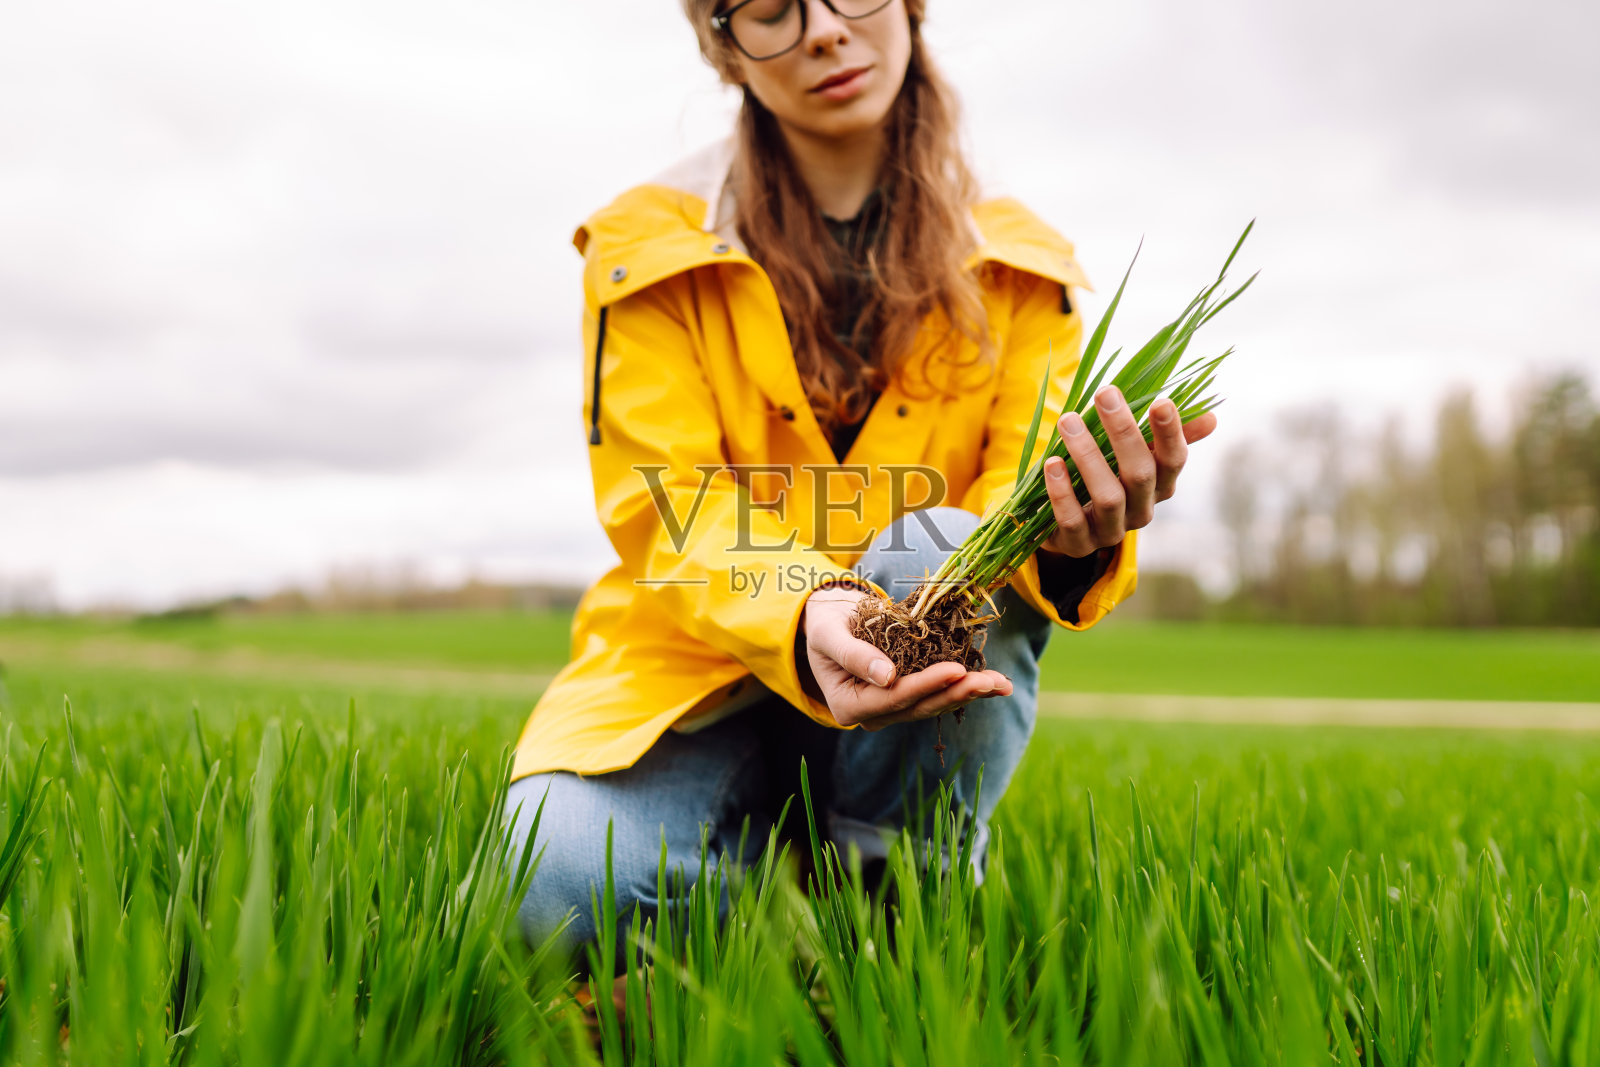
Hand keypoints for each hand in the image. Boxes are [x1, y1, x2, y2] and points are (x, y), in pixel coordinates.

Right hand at [800, 585, 1011, 730]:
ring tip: (1001, 683)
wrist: (829, 621)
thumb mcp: (829, 634)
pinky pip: (940, 694)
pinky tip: (995, 682)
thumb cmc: (825, 624)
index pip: (893, 698)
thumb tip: (886, 676)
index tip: (955, 668)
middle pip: (920, 707)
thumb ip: (852, 654)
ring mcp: (893, 708)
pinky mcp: (909, 696)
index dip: (926, 685)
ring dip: (969, 693)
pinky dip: (966, 686)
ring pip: (935, 704)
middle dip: (957, 693)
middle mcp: (873, 715)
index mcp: (848, 706)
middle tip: (990, 681)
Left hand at [1039, 387, 1217, 557]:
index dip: (1170, 433)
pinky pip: (1072, 520)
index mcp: (1159, 487)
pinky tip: (1052, 463)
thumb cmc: (1104, 477)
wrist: (1064, 525)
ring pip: (1107, 497)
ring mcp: (1111, 531)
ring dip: (1088, 456)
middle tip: (1104, 393)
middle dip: (1124, 432)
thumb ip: (1164, 437)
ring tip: (1068, 421)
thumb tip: (1211, 418)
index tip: (1160, 401)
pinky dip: (1061, 491)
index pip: (1174, 460)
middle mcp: (1141, 511)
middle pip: (1140, 474)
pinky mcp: (1079, 544)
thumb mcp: (1133, 456)